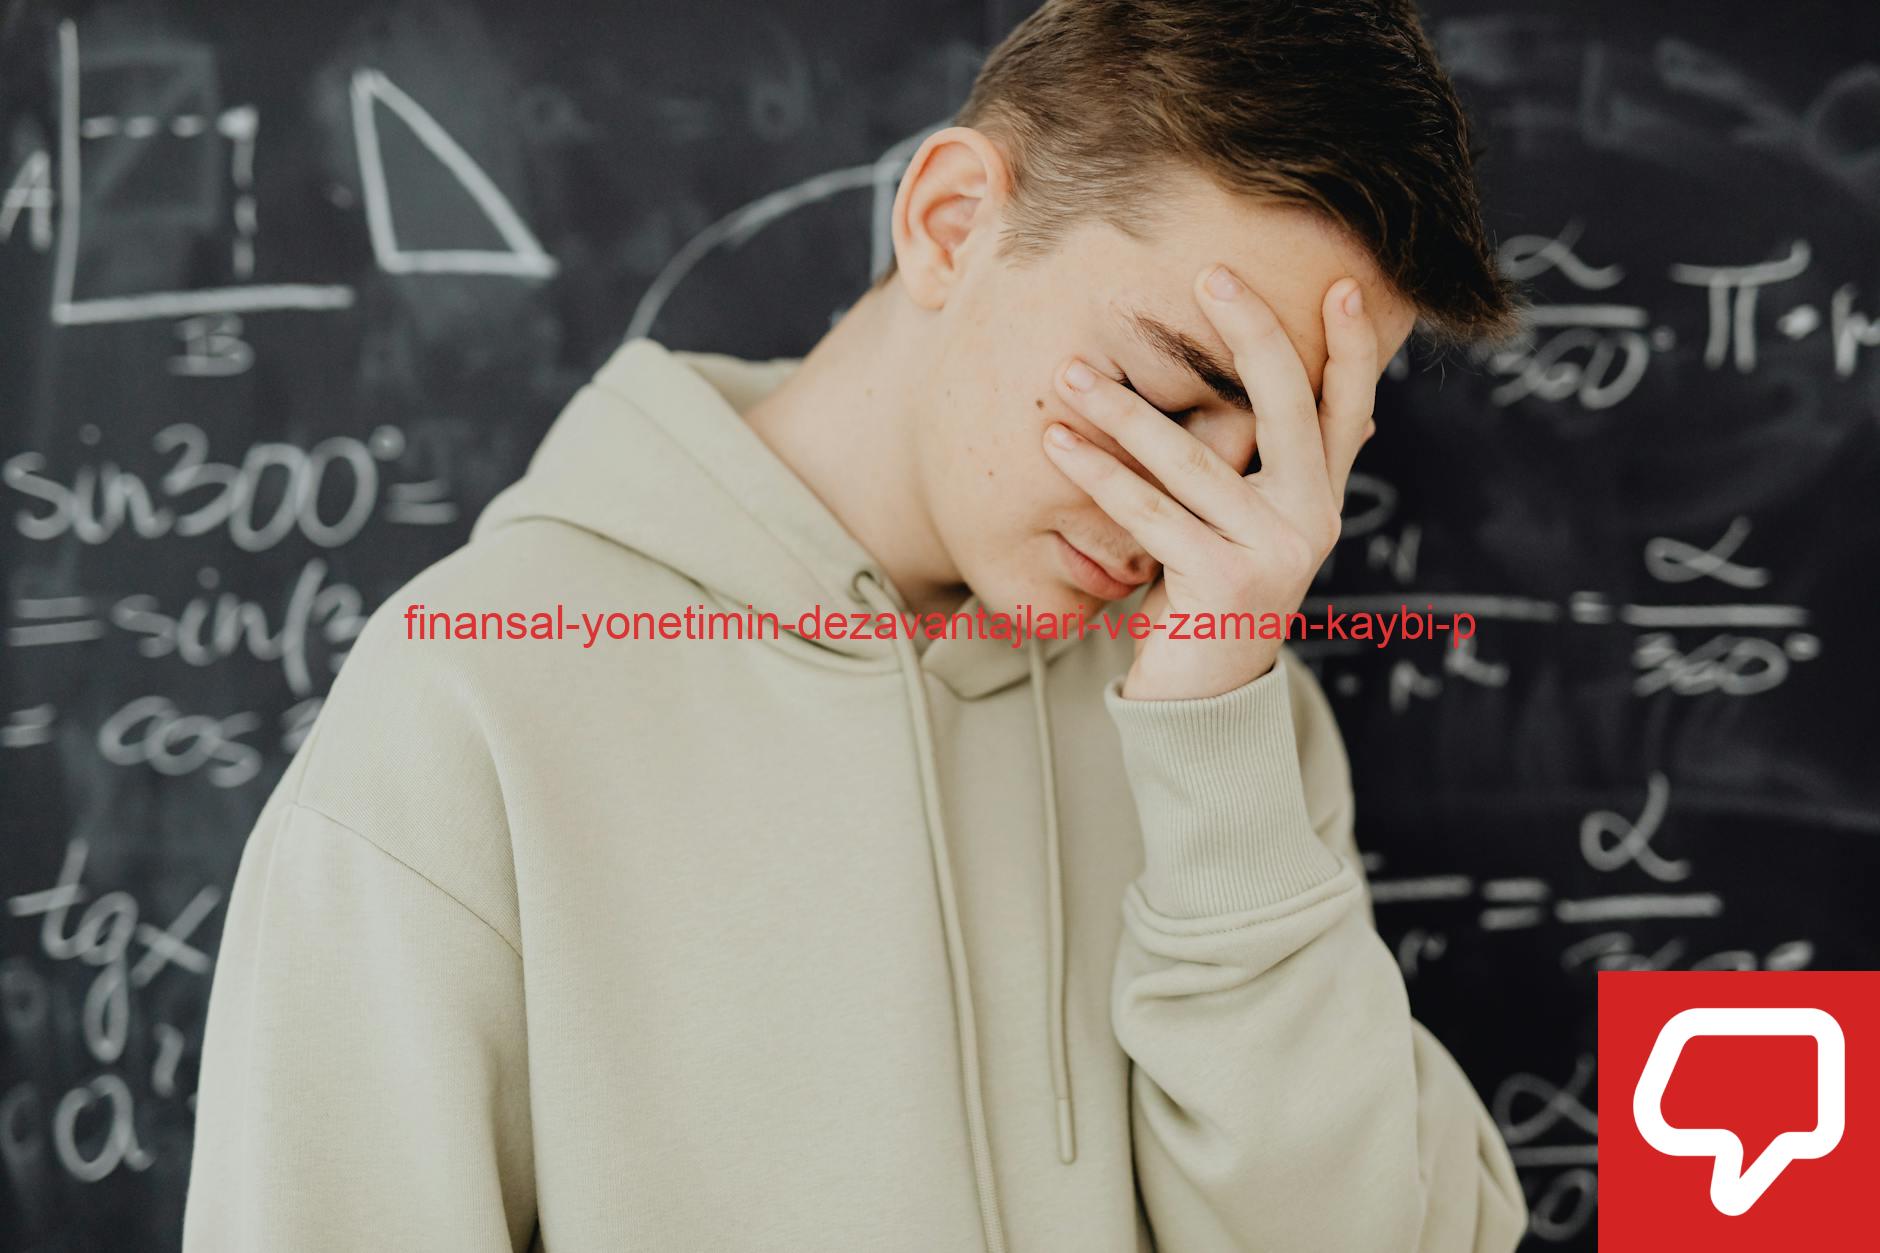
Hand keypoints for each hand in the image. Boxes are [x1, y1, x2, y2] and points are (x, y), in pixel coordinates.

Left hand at [1043, 263, 1377, 700]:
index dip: (1350, 347)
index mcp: (1318, 497)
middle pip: (1289, 407)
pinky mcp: (1224, 581)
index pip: (1346, 408)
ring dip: (1125, 410)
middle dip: (1251, 333)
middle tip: (1209, 272)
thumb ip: (1274, 467)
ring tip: (1071, 371)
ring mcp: (1273, 550)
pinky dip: (1098, 475)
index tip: (1342, 282)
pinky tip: (1058, 443)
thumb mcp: (1251, 526)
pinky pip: (1149, 513)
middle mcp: (1310, 518)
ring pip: (1193, 460)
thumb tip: (1320, 395)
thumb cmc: (1210, 593)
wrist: (1201, 697)